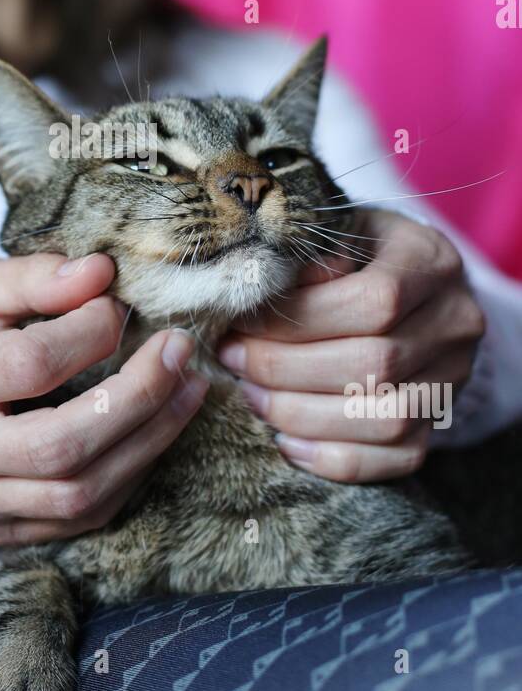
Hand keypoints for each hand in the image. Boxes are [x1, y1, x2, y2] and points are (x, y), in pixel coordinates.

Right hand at [0, 252, 208, 541]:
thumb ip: (33, 277)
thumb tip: (100, 273)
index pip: (29, 364)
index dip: (89, 332)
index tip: (118, 305)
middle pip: (62, 444)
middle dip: (139, 397)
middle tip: (180, 352)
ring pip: (80, 493)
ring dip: (150, 440)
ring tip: (189, 389)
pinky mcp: (3, 532)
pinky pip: (82, 517)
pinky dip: (131, 474)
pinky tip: (157, 430)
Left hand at [216, 209, 485, 481]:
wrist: (402, 282)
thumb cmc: (352, 250)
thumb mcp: (332, 231)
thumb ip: (307, 254)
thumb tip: (267, 287)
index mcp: (431, 261)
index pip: (374, 301)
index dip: (299, 321)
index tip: (240, 325)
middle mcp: (456, 321)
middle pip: (375, 364)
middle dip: (288, 370)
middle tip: (234, 362)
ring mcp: (454, 377)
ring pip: (388, 420)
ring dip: (306, 416)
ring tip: (253, 399)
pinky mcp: (441, 421)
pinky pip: (398, 459)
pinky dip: (335, 458)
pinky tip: (287, 441)